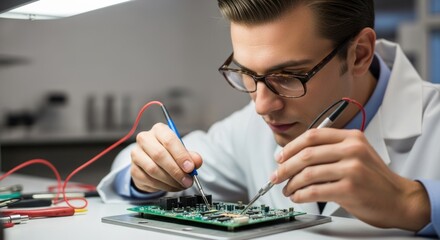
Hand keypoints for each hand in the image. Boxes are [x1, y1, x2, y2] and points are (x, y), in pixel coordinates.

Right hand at [130, 123, 202, 192]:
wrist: (152, 163)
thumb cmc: (169, 154)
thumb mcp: (182, 152)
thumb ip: (191, 156)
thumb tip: (197, 161)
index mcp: (159, 130)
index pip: (169, 140)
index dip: (180, 155)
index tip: (190, 168)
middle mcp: (145, 139)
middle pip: (159, 155)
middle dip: (176, 170)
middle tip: (187, 180)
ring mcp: (136, 154)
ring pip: (153, 169)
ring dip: (170, 180)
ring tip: (182, 185)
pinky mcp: (133, 170)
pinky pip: (149, 180)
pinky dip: (163, 186)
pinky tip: (172, 187)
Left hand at [271, 128, 429, 230]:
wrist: (399, 199)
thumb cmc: (373, 178)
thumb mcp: (356, 154)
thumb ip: (330, 150)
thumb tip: (294, 156)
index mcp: (351, 137)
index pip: (312, 136)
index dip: (291, 146)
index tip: (280, 157)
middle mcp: (352, 149)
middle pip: (306, 154)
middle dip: (286, 167)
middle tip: (277, 175)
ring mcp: (352, 168)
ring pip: (308, 173)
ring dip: (291, 183)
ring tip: (287, 189)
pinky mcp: (350, 188)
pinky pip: (315, 190)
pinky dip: (301, 195)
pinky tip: (298, 197)